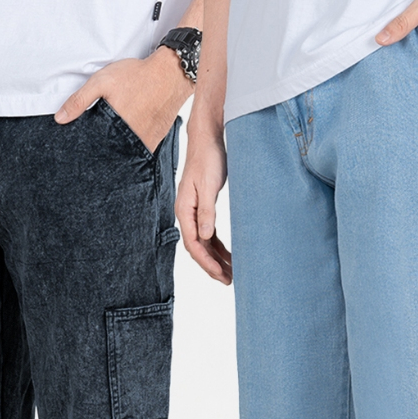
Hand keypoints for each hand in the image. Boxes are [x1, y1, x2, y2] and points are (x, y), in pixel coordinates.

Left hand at [54, 48, 193, 153]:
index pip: (95, 149)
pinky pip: (139, 151)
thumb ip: (80, 100)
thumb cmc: (138, 76)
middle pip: (110, 154)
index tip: (80, 154)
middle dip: (101, 153)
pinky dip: (130, 147)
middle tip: (95, 150)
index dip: (87, 150)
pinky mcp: (155, 141)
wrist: (172, 73)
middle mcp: (131, 141)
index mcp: (115, 130)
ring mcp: (145, 143)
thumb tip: (60, 118)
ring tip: (110, 143)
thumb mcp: (102, 81)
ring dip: (116, 150)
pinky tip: (125, 138)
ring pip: (124, 154)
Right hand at [177, 115, 231, 284]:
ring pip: (204, 244)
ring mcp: (195, 213)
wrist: (208, 138)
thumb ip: (206, 212)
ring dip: (216, 259)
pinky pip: (209, 235)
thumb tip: (204, 237)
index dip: (206, 263)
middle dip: (212, 266)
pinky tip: (230, 255)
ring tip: (232, 272)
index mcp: (184, 211)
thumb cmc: (208, 158)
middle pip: (198, 249)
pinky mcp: (204, 208)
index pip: (193, 245)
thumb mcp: (208, 185)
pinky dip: (218, 247)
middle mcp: (187, 215)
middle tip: (229, 280)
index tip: (221, 275)